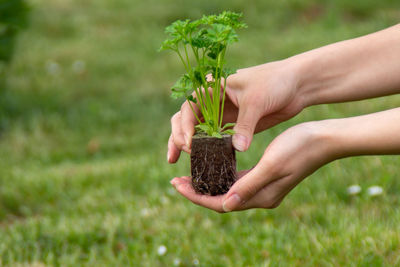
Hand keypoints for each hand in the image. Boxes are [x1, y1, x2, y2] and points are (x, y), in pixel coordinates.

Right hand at [168, 59, 305, 162]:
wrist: (296, 84)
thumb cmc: (275, 82)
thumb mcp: (257, 101)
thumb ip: (245, 125)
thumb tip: (238, 148)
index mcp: (213, 87)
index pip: (188, 107)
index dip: (184, 126)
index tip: (189, 144)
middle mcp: (213, 101)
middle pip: (185, 119)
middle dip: (176, 137)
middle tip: (174, 157)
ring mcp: (222, 114)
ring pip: (197, 130)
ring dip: (185, 144)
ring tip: (174, 161)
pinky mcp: (233, 125)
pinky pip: (214, 139)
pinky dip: (206, 149)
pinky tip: (201, 162)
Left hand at [170, 121, 334, 211]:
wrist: (322, 139)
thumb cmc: (298, 148)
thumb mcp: (272, 165)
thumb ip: (248, 186)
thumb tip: (224, 205)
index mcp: (261, 196)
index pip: (220, 203)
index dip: (196, 196)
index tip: (176, 184)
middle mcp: (260, 196)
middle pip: (221, 199)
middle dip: (197, 191)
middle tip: (176, 180)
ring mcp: (262, 186)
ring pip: (227, 189)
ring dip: (207, 183)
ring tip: (189, 174)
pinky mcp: (264, 175)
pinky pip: (236, 179)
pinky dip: (221, 175)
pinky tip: (210, 165)